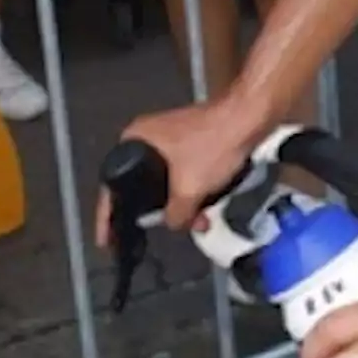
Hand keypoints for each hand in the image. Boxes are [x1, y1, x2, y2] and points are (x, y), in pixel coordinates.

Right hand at [94, 94, 256, 246]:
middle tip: (163, 230)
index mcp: (134, 140)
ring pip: (168, 183)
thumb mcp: (189, 190)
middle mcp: (147, 137)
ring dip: (184, 205)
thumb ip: (175, 215)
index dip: (109, 217)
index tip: (107, 239)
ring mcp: (172, 138)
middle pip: (143, 187)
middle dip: (160, 213)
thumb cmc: (214, 145)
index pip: (113, 186)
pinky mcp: (193, 141)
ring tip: (198, 221)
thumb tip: (172, 224)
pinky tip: (207, 207)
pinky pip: (186, 174)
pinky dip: (194, 191)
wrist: (250, 117)